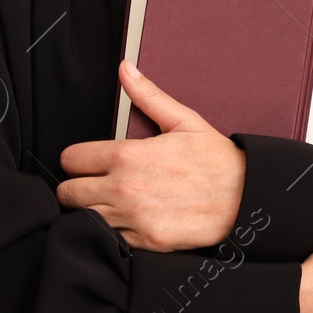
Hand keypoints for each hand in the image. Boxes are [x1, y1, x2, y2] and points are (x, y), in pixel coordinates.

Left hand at [55, 59, 245, 251]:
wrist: (245, 199)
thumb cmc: (215, 160)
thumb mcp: (183, 121)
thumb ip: (147, 96)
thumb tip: (125, 69)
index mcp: (127, 156)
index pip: (70, 160)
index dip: (75, 159)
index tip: (85, 162)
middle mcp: (123, 189)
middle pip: (67, 194)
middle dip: (75, 186)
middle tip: (91, 183)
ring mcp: (133, 219)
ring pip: (83, 219)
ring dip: (90, 210)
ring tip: (107, 201)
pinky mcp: (144, 242)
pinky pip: (109, 239)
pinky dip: (112, 231)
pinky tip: (126, 219)